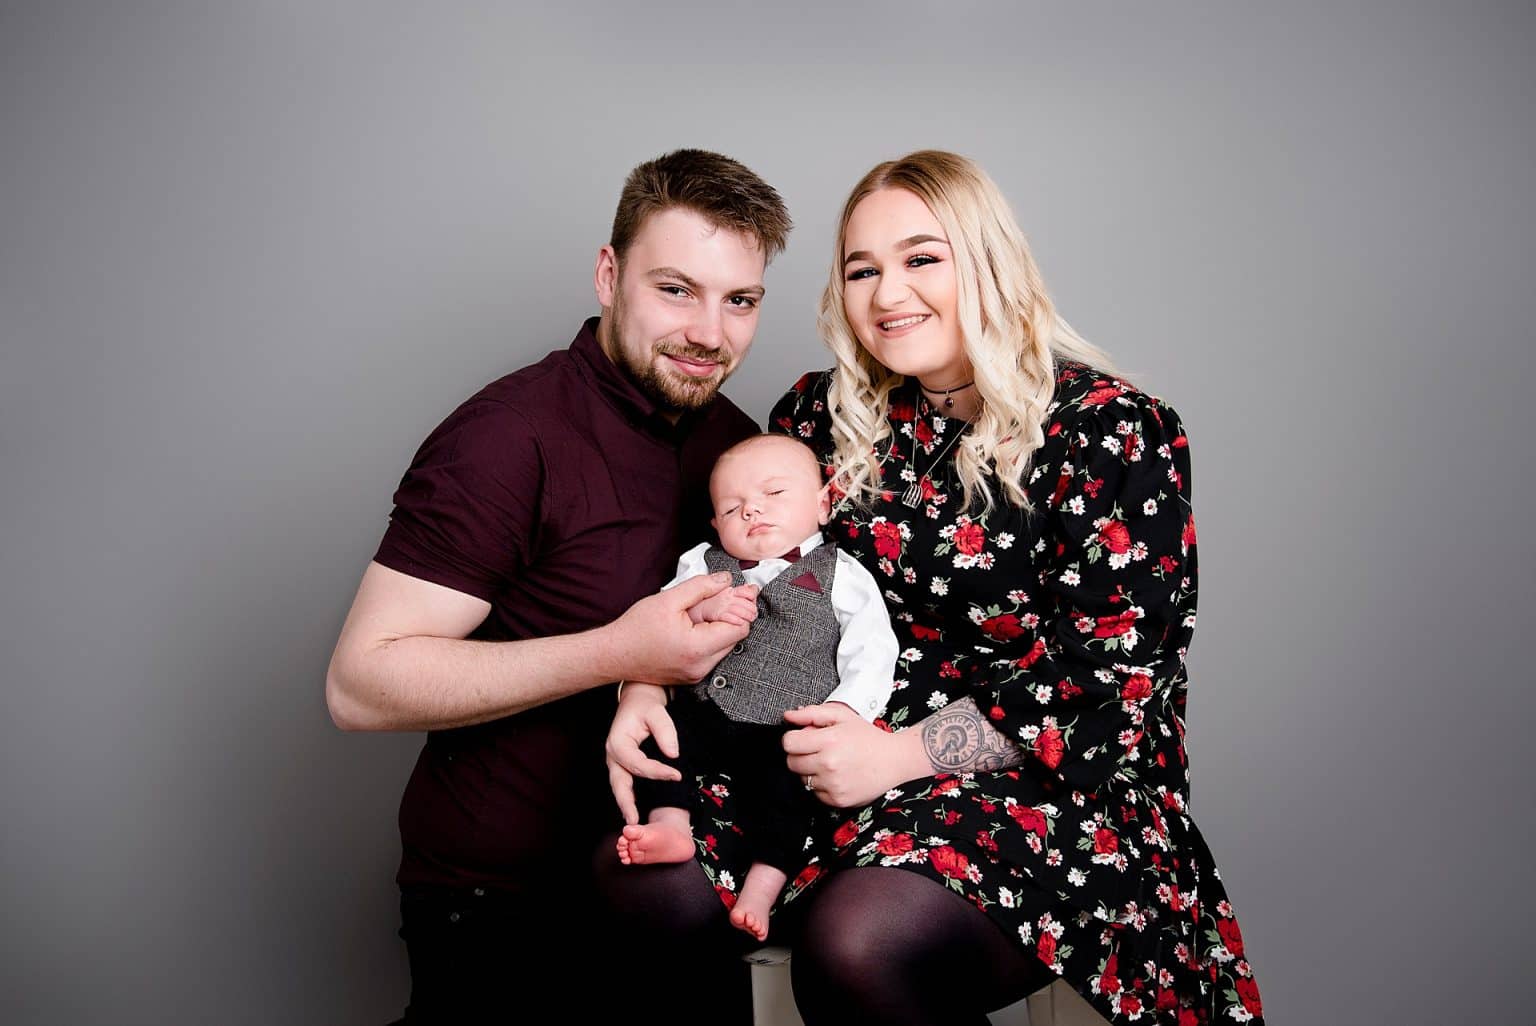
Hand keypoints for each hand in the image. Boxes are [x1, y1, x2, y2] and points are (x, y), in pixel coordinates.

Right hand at [602, 573, 750, 684]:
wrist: (613, 654)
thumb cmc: (635, 629)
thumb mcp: (668, 599)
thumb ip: (701, 587)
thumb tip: (725, 580)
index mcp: (697, 648)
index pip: (740, 628)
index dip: (739, 609)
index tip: (731, 596)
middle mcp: (700, 666)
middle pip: (735, 639)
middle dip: (728, 618)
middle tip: (711, 603)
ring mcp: (696, 675)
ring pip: (724, 648)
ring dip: (718, 630)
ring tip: (696, 618)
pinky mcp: (691, 677)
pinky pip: (711, 657)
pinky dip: (708, 642)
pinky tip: (691, 631)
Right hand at [605, 683, 680, 824]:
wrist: (637, 699)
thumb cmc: (645, 705)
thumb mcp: (656, 711)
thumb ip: (665, 731)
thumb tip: (673, 754)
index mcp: (618, 741)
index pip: (638, 764)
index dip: (657, 772)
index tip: (677, 775)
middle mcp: (612, 753)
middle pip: (618, 782)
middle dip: (626, 802)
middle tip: (635, 821)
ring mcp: (615, 759)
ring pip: (618, 785)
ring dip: (625, 803)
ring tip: (633, 821)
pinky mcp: (621, 762)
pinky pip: (623, 782)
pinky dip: (627, 795)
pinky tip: (635, 808)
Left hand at [782, 702, 926, 808]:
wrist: (894, 760)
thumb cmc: (868, 737)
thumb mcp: (842, 716)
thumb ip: (812, 713)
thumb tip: (788, 716)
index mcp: (829, 740)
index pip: (788, 743)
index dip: (794, 738)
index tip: (804, 738)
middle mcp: (829, 764)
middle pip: (791, 762)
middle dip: (800, 754)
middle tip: (818, 750)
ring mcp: (833, 784)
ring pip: (802, 779)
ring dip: (811, 771)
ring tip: (831, 762)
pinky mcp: (837, 800)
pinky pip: (815, 793)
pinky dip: (822, 785)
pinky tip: (837, 775)